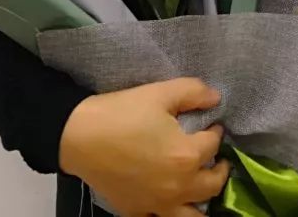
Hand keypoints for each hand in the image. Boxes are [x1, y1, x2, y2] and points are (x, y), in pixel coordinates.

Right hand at [59, 77, 230, 216]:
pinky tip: (169, 198)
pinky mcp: (137, 211)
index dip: (216, 131)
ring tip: (199, 187)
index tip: (213, 125)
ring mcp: (157, 204)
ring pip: (193, 215)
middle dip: (219, 169)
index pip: (213, 145)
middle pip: (212, 185)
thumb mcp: (159, 93)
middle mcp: (177, 187)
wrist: (78, 136)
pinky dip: (170, 211)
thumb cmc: (120, 113)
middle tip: (216, 158)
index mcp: (186, 156)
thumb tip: (215, 98)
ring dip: (202, 201)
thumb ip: (193, 92)